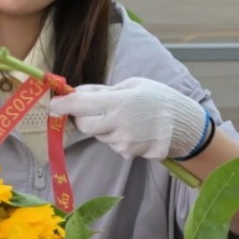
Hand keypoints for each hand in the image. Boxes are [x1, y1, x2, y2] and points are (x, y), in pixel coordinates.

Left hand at [48, 77, 209, 159]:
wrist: (185, 125)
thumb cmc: (159, 98)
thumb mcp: (132, 85)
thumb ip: (103, 90)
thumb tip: (78, 92)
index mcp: (117, 102)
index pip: (80, 105)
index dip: (62, 105)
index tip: (53, 104)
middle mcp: (117, 124)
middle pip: (83, 125)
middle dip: (81, 117)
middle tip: (90, 108)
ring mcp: (122, 142)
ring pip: (98, 134)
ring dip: (102, 125)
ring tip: (124, 116)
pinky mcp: (128, 153)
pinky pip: (112, 143)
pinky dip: (115, 135)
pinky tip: (132, 128)